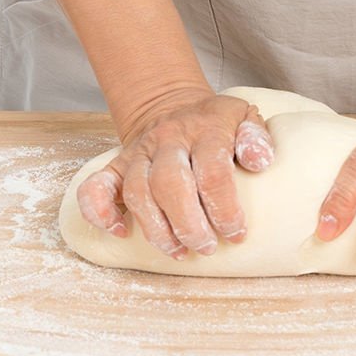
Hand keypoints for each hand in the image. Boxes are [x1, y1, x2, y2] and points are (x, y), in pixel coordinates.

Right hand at [76, 87, 274, 259]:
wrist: (172, 104)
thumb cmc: (216, 123)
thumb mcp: (244, 118)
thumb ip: (256, 137)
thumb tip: (260, 161)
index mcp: (206, 127)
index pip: (212, 170)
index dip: (224, 208)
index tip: (236, 233)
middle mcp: (169, 138)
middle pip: (170, 183)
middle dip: (189, 224)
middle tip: (206, 246)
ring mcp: (139, 151)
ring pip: (137, 191)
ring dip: (157, 229)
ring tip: (179, 251)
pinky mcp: (117, 165)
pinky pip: (96, 187)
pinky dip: (100, 213)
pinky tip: (121, 232)